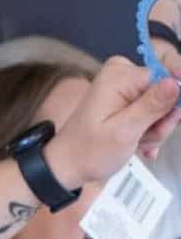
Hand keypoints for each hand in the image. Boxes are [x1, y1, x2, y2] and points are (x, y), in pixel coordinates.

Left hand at [48, 56, 179, 183]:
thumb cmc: (89, 152)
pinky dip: (149, 131)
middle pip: (168, 91)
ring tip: (136, 143)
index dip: (175, 100)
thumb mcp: (124, 132)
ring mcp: (126, 86)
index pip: (169, 75)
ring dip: (155, 130)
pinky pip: (154, 111)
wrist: (68, 166)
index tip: (167, 122)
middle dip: (162, 121)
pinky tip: (139, 145)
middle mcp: (124, 73)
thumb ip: (152, 106)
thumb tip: (176, 82)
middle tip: (144, 139)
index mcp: (120, 75)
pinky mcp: (128, 99)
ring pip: (164, 105)